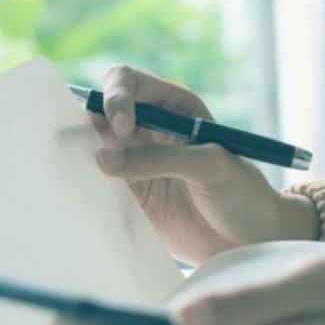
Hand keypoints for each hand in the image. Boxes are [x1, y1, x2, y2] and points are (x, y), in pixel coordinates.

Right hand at [93, 65, 318, 264]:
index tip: (123, 129)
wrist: (251, 241)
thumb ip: (160, 159)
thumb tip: (102, 158)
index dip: (117, 98)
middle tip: (80, 148)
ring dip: (77, 156)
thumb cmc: (243, 193)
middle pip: (99, 112)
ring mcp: (134, 164)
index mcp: (173, 107)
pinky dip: (83, 189)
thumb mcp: (212, 166)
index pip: (128, 83)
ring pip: (90, 148)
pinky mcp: (128, 197)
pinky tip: (82, 198)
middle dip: (84, 123)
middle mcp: (148, 130)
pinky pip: (95, 186)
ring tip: (73, 172)